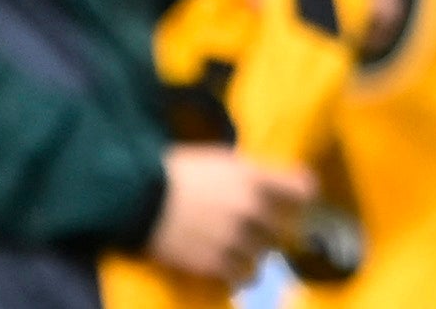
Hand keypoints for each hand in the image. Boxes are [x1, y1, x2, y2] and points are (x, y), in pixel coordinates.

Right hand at [148, 147, 310, 283]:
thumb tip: (265, 183)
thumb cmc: (170, 170)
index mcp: (250, 177)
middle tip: (253, 225)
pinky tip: (226, 263)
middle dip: (271, 227)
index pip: (302, 188)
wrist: (133, 196)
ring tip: (233, 246)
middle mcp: (251, 209)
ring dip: (253, 251)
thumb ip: (244, 172)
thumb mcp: (211, 158)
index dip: (302, 194)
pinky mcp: (218, 263)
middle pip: (285, 228)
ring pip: (265, 255)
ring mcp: (236, 239)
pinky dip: (239, 271)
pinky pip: (245, 276)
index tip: (296, 200)